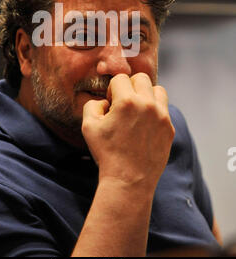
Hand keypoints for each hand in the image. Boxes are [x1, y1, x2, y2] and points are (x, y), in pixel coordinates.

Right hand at [82, 73, 174, 190]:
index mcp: (126, 102)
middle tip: (123, 103)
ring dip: (147, 95)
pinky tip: (145, 125)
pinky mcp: (169, 128)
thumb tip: (105, 102)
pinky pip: (164, 109)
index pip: (120, 78)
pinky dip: (155, 111)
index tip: (111, 103)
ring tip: (138, 110)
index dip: (112, 89)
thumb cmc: (107, 153)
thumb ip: (93, 105)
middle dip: (130, 86)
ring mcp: (161, 116)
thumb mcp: (88, 126)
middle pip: (141, 78)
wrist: (129, 180)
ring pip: (158, 90)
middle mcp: (147, 104)